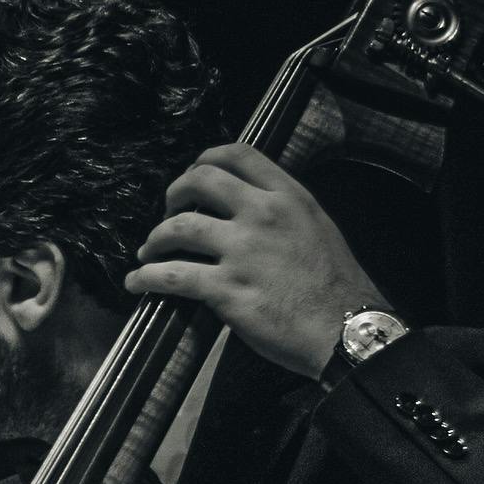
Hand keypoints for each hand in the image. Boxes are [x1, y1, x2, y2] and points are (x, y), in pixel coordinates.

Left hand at [123, 144, 388, 379]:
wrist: (346, 328)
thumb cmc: (333, 285)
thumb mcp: (316, 228)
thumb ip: (281, 212)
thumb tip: (244, 206)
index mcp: (289, 197)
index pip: (238, 154)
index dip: (204, 160)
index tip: (191, 177)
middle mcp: (264, 215)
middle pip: (200, 181)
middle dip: (173, 194)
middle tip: (166, 213)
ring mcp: (243, 251)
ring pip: (178, 228)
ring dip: (154, 240)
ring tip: (148, 253)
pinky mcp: (226, 288)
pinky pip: (171, 276)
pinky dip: (145, 278)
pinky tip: (137, 282)